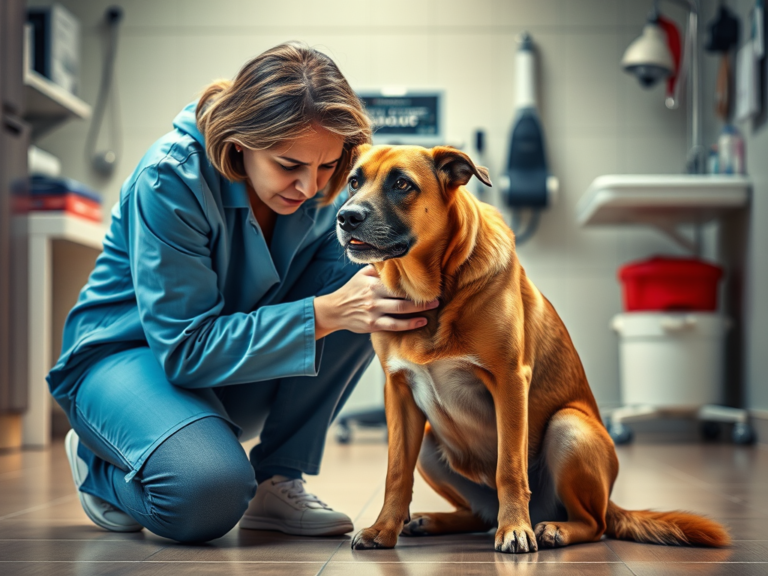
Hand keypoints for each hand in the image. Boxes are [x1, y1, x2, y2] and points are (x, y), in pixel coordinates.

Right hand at [314, 265, 438, 338]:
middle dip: (422, 295)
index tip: (429, 280)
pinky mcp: (373, 325)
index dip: (414, 281)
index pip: (396, 281)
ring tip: (435, 306)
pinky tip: (422, 321)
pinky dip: (410, 324)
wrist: (334, 310)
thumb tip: (396, 258)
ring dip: (420, 308)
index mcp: (372, 282)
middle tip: (439, 294)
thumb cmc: (351, 290)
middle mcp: (374, 296)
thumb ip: (378, 269)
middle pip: (402, 294)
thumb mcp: (362, 275)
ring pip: (401, 309)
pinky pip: (394, 325)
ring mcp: (374, 311)